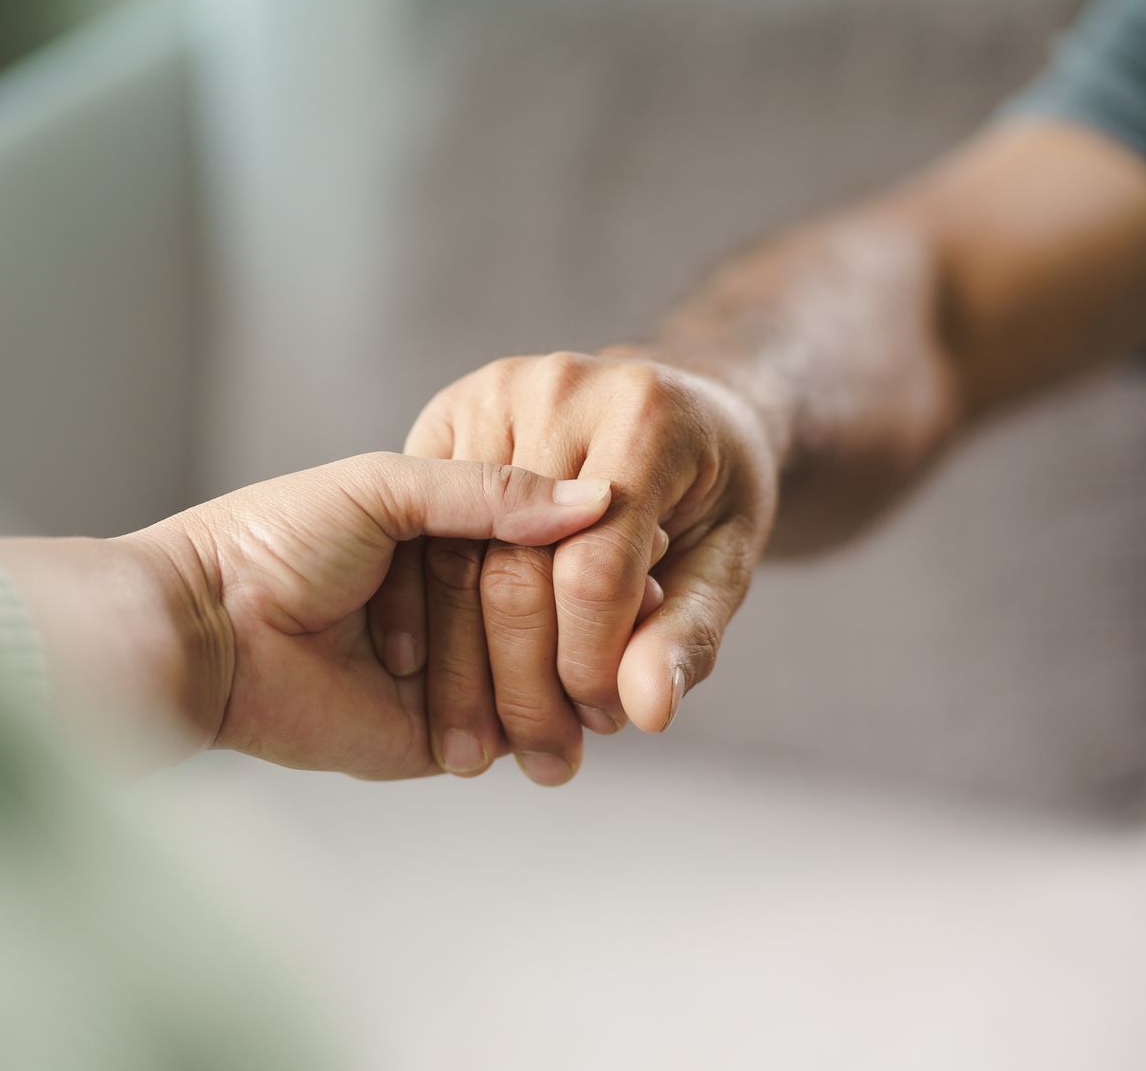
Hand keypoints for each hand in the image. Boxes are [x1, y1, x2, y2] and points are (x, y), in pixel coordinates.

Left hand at [0, 453, 611, 777]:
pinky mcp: (435, 738)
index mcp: (441, 535)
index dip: (593, 548)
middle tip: (650, 615)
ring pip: (539, 680)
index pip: (540, 543)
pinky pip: (507, 738)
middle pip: (551, 615)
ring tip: (621, 676)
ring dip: (578, 683)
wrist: (207, 631)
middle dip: (597, 624)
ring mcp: (450, 675)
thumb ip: (487, 492)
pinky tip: (583, 724)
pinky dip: (545, 733)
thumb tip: (596, 499)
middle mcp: (452, 605)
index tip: (653, 541)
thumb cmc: (277, 540)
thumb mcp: (385, 488)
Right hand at [374, 351, 778, 784]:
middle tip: (543, 756)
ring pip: (454, 558)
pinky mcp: (443, 414)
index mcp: (643, 416)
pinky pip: (419, 533)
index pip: (594, 568)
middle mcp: (558, 389)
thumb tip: (647, 712)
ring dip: (464, 667)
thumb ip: (687, 634)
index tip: (600, 723)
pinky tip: (436, 684)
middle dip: (525, 681)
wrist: (675, 404)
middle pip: (514, 567)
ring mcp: (490, 395)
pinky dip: (423, 617)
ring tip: (488, 747)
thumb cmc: (710, 487)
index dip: (590, 663)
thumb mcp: (726, 559)